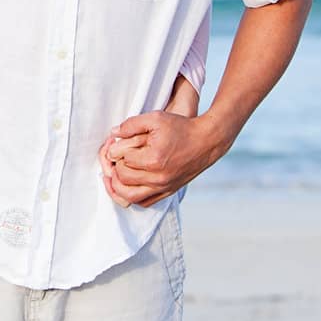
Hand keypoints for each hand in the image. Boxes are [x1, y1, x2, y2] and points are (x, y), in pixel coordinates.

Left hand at [99, 107, 227, 208]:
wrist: (207, 141)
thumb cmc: (181, 128)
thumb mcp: (156, 118)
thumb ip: (131, 124)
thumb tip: (113, 133)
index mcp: (154, 159)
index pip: (122, 160)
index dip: (115, 151)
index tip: (117, 145)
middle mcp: (158, 177)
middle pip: (123, 179)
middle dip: (115, 167)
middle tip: (116, 158)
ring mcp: (164, 187)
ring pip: (131, 196)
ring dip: (118, 186)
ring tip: (115, 174)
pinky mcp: (169, 191)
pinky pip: (144, 202)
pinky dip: (133, 195)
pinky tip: (130, 183)